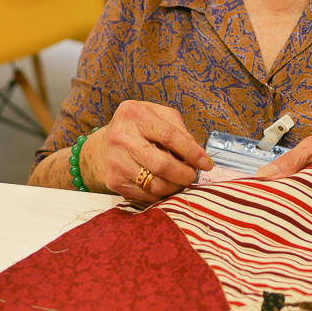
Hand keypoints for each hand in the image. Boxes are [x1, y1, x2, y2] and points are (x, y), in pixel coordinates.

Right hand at [84, 101, 212, 201]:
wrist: (105, 144)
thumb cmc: (140, 127)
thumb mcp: (160, 116)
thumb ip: (181, 132)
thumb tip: (200, 157)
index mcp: (135, 114)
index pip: (169, 136)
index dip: (191, 152)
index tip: (206, 163)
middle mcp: (121, 137)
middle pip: (162, 164)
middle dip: (185, 174)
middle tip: (193, 175)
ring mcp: (116, 161)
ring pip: (155, 184)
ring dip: (175, 186)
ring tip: (180, 180)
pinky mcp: (114, 181)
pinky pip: (146, 195)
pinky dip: (161, 193)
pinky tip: (165, 184)